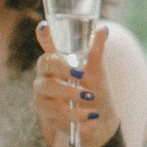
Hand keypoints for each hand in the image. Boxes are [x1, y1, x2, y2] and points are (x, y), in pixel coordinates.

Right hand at [33, 22, 117, 146]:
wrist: (99, 119)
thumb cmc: (94, 90)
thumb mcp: (97, 71)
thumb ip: (96, 51)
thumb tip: (103, 30)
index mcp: (57, 63)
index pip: (47, 47)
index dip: (44, 37)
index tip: (44, 27)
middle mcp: (45, 76)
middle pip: (44, 65)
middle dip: (62, 68)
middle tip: (81, 74)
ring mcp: (42, 96)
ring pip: (47, 89)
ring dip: (70, 93)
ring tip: (90, 97)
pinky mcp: (46, 115)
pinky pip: (55, 113)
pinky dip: (75, 114)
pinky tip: (89, 114)